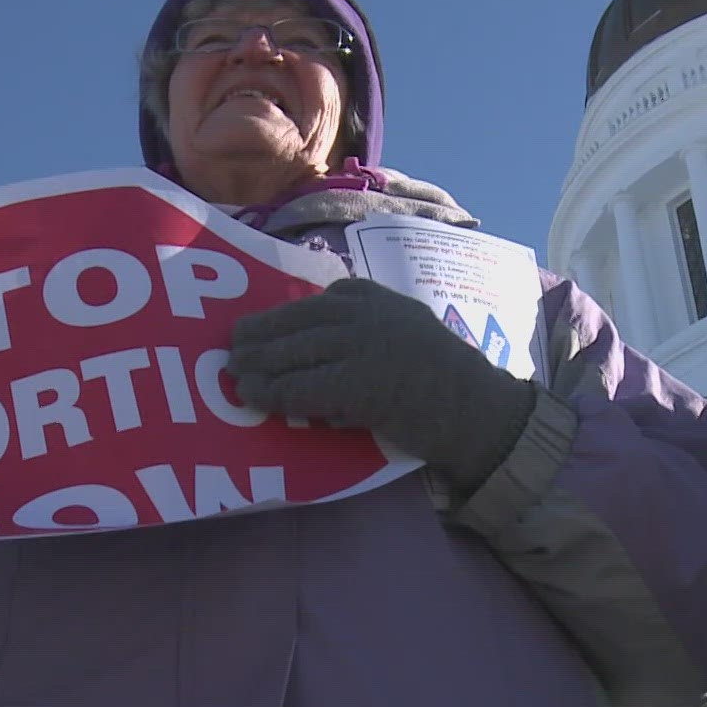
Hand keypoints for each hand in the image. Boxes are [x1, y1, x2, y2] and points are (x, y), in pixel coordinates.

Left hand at [228, 278, 535, 497]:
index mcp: (372, 296)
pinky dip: (274, 395)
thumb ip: (360, 327)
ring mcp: (360, 344)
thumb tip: (307, 345)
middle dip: (257, 340)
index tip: (253, 331)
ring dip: (256, 369)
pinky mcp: (357, 381)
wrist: (475, 410)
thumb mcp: (401, 329)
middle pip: (292, 323)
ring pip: (291, 354)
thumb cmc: (439, 379)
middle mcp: (363, 312)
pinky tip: (256, 401)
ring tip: (235, 379)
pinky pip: (302, 388)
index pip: (310, 304)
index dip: (276, 320)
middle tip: (231, 354)